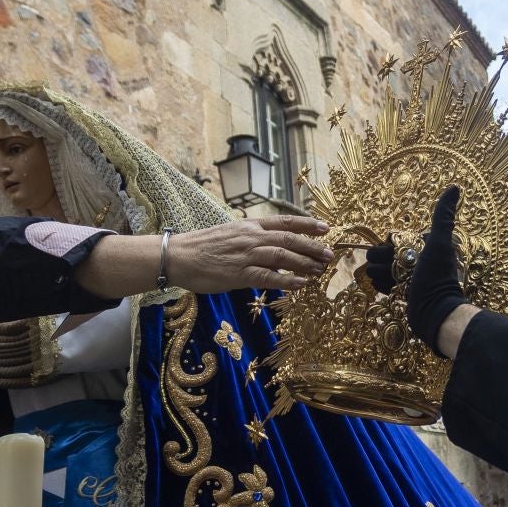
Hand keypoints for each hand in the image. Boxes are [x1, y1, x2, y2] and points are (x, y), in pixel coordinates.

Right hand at [169, 215, 332, 292]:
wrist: (178, 255)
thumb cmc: (203, 246)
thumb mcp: (231, 233)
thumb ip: (252, 238)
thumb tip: (271, 246)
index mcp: (250, 225)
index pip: (284, 222)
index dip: (306, 224)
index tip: (325, 227)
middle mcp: (251, 237)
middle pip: (289, 239)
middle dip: (312, 246)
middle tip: (329, 254)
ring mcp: (246, 255)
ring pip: (282, 256)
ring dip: (304, 263)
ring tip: (320, 270)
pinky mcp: (238, 274)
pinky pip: (268, 277)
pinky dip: (286, 280)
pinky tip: (301, 284)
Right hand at [364, 186, 467, 355]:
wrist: (436, 313)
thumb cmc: (437, 277)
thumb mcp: (439, 243)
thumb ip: (443, 217)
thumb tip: (455, 187)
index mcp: (426, 249)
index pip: (399, 240)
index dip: (389, 245)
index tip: (386, 250)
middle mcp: (421, 263)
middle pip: (392, 256)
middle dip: (382, 260)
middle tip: (380, 266)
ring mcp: (413, 280)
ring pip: (389, 271)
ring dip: (380, 273)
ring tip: (376, 277)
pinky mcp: (407, 295)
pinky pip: (390, 286)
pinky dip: (383, 285)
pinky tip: (380, 286)